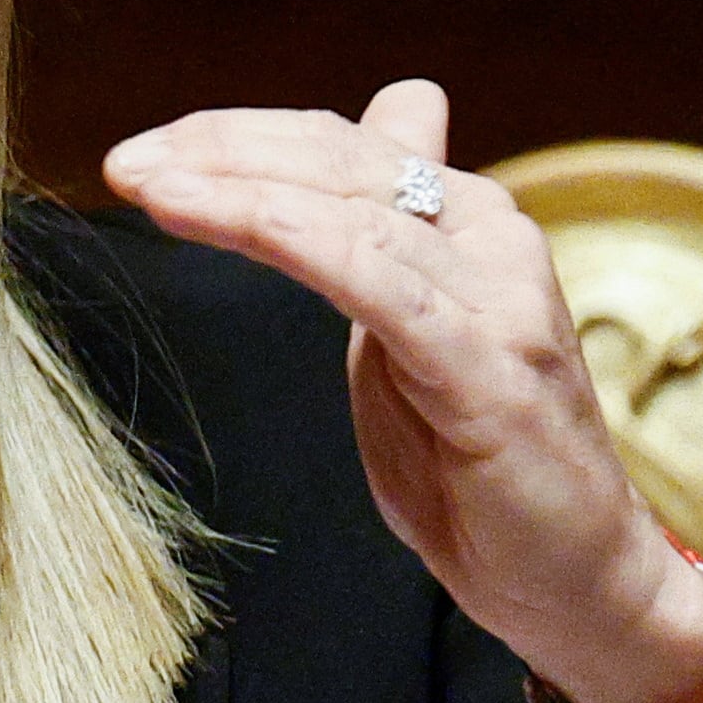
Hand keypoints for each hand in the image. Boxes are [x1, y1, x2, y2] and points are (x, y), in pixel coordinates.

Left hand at [101, 80, 702, 702]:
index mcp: (467, 223)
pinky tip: (218, 220)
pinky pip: (373, 280)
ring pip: (346, 209)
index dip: (236, 135)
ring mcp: (496, 299)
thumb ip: (381, 241)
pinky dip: (287, 237)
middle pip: (335, 160)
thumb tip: (385, 124)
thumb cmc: (478, 463)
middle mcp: (491, 237)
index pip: (338, 145)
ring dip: (236, 187)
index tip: (147, 151)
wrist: (578, 578)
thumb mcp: (412, 333)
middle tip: (124, 162)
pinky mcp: (486, 367)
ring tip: (149, 184)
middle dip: (218, 150)